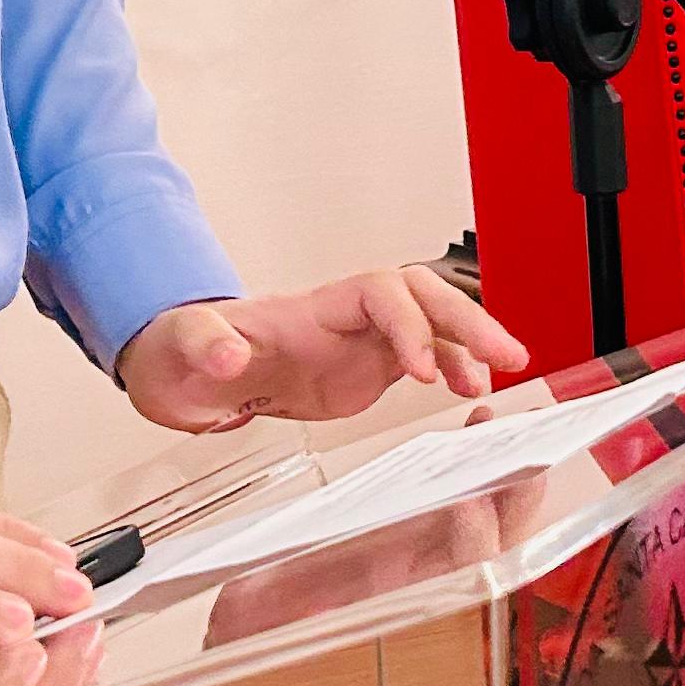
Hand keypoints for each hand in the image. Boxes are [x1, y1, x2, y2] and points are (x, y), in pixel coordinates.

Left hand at [117, 265, 527, 432]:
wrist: (180, 370)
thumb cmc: (180, 351)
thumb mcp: (179, 348)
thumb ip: (204, 345)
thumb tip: (230, 353)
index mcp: (309, 308)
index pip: (379, 295)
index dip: (405, 325)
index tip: (418, 369)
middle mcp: (343, 318)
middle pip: (421, 296)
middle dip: (466, 319)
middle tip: (506, 354)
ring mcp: (357, 342)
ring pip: (431, 324)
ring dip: (470, 342)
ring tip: (503, 373)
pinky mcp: (363, 370)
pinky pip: (423, 359)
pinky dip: (454, 370)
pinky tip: (472, 391)